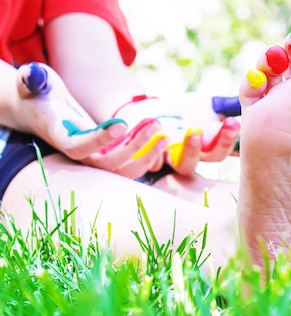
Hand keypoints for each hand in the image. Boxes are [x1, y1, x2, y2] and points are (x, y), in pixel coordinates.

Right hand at [15, 63, 166, 177]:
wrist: (42, 111)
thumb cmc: (38, 94)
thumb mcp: (31, 83)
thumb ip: (31, 80)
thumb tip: (33, 76)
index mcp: (58, 135)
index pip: (78, 146)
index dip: (99, 139)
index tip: (121, 123)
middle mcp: (77, 153)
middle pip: (107, 163)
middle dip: (134, 146)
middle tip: (155, 123)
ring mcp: (93, 158)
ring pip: (121, 170)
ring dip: (146, 154)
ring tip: (164, 134)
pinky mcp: (106, 156)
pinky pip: (129, 166)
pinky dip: (147, 156)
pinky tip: (162, 138)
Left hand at [111, 93, 240, 175]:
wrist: (146, 114)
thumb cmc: (182, 112)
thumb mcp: (207, 105)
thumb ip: (229, 105)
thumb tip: (257, 94)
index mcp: (212, 144)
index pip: (231, 144)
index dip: (238, 138)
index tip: (244, 120)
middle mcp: (196, 156)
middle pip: (214, 157)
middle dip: (223, 141)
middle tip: (232, 123)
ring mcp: (173, 160)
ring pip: (185, 165)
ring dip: (192, 150)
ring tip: (195, 131)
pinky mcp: (149, 160)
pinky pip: (153, 162)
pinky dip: (156, 151)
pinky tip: (159, 135)